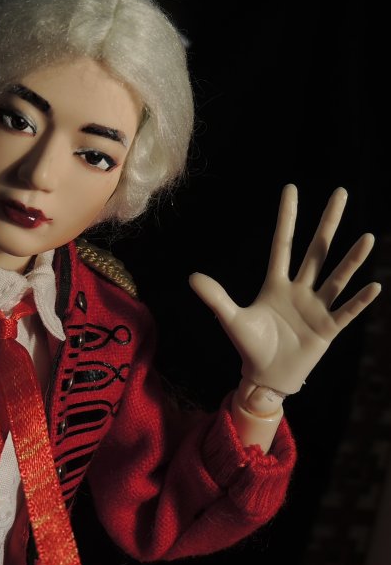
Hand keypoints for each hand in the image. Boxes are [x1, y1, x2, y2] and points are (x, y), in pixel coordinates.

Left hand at [189, 184, 380, 396]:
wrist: (266, 375)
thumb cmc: (249, 346)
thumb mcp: (231, 319)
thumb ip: (216, 297)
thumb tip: (191, 277)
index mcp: (275, 284)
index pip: (283, 244)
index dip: (287, 218)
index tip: (291, 189)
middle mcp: (300, 290)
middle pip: (317, 250)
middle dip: (328, 223)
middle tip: (341, 193)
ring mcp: (316, 308)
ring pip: (336, 278)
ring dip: (351, 260)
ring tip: (367, 238)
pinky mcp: (327, 329)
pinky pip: (345, 312)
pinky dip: (359, 301)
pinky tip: (373, 285)